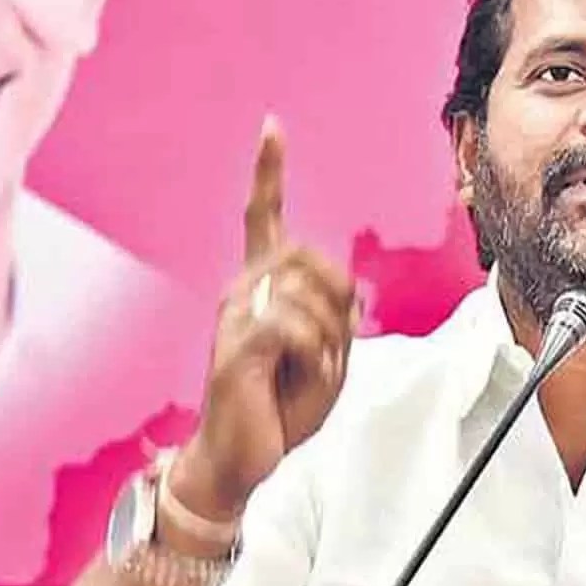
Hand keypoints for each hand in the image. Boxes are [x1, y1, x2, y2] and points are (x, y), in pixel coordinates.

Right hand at [173, 116, 356, 520]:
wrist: (243, 458)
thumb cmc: (282, 407)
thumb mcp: (330, 359)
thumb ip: (340, 318)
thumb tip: (351, 289)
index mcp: (261, 288)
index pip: (262, 218)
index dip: (269, 172)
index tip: (272, 126)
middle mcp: (240, 291)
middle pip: (313, 258)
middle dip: (340, 303)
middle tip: (331, 350)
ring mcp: (234, 317)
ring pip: (310, 296)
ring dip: (331, 341)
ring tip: (309, 374)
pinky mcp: (235, 348)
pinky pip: (294, 327)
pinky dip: (315, 356)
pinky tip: (298, 377)